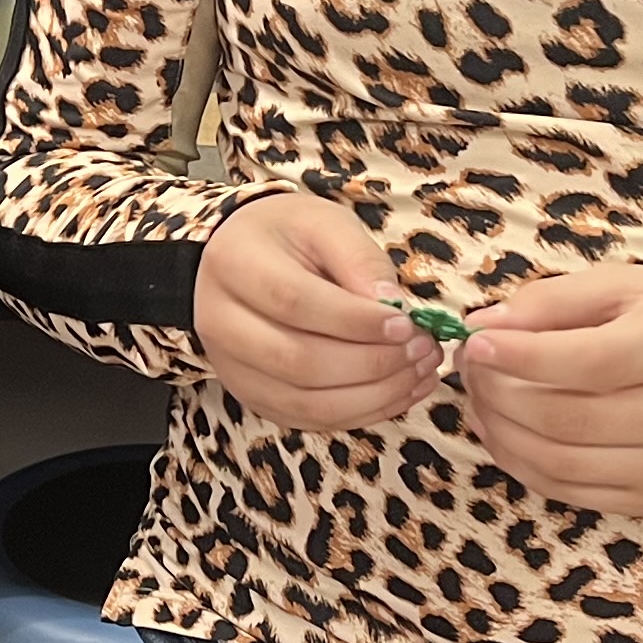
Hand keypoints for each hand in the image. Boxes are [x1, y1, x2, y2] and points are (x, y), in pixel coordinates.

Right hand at [194, 192, 438, 431]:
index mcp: (234, 264)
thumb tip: (394, 307)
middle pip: (297, 361)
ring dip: (373, 396)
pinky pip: (309, 420)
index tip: (405, 323)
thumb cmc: (287, 235)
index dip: (354, 321)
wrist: (239, 257)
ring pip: (305, 402)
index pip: (293, 302)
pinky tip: (400, 392)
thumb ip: (359, 259)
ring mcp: (232, 368)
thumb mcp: (324, 222)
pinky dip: (361, 413)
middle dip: (371, 363)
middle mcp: (220, 322)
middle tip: (422, 350)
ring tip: (420, 372)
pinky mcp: (252, 396)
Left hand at [458, 262, 642, 518]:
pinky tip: (501, 429)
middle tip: (470, 365)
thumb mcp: (623, 286)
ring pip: (557, 461)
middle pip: (566, 417)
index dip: (521, 355)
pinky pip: (565, 489)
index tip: (475, 341)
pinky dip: (518, 460)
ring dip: (499, 428)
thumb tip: (484, 326)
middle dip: (498, 391)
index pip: (590, 361)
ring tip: (479, 395)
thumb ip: (552, 301)